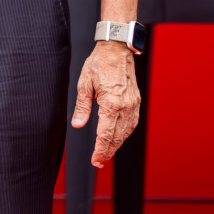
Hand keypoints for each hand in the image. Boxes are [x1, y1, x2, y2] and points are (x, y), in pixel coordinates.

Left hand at [72, 40, 140, 166]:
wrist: (117, 50)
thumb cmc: (99, 64)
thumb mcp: (84, 83)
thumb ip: (82, 107)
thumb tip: (78, 125)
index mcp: (111, 102)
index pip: (106, 134)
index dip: (100, 150)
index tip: (95, 160)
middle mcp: (125, 106)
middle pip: (117, 136)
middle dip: (108, 151)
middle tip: (99, 162)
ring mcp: (133, 105)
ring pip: (126, 132)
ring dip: (117, 145)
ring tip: (106, 154)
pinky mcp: (136, 102)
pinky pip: (131, 123)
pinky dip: (124, 134)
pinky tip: (118, 138)